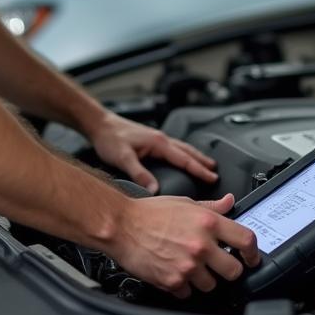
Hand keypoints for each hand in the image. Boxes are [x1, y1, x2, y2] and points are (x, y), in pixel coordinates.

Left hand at [86, 112, 217, 191]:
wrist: (99, 124)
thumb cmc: (109, 138)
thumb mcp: (123, 158)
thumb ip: (139, 174)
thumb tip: (154, 189)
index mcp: (158, 143)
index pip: (184, 158)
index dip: (199, 169)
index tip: (212, 177)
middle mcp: (160, 139)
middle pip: (188, 151)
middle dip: (203, 161)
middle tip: (215, 171)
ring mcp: (156, 138)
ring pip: (182, 148)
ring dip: (195, 156)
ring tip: (205, 164)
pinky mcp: (150, 139)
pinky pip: (173, 147)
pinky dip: (183, 153)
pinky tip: (181, 157)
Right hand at [108, 193, 260, 296]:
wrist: (121, 225)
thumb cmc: (149, 213)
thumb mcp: (184, 203)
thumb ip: (211, 207)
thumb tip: (229, 203)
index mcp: (207, 223)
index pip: (246, 240)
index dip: (253, 252)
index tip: (251, 257)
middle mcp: (201, 245)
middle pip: (234, 271)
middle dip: (228, 269)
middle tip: (219, 264)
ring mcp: (188, 266)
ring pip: (211, 285)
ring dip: (204, 279)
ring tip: (190, 265)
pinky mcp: (173, 282)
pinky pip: (188, 293)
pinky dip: (183, 286)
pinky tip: (175, 271)